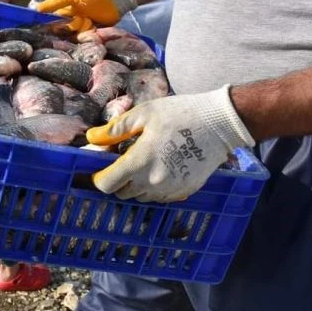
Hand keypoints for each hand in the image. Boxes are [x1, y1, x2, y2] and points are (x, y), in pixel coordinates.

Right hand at [36, 0, 137, 31]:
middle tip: (79, 18)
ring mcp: (82, 31)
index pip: (52, 23)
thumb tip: (36, 9)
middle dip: (69, 27)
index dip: (50, 26)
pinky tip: (94, 27)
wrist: (115, 0)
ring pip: (74, 38)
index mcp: (65, 14)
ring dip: (81, 29)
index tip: (48, 28)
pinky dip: (89, 35)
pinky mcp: (92, 37)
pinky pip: (85, 41)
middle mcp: (71, 24)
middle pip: (63, 33)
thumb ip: (54, 2)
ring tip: (90, 20)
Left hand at [88, 86, 254, 201]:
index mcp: (140, 162)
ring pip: (141, 196)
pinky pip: (160, 196)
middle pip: (122, 193)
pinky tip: (161, 167)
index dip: (99, 178)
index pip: (107, 184)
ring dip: (136, 185)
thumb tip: (92, 138)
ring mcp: (170, 189)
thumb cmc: (180, 114)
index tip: (100, 168)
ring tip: (144, 162)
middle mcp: (153, 182)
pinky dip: (154, 186)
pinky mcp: (184, 191)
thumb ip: (115, 129)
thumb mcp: (143, 114)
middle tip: (123, 161)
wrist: (220, 123)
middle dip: (117, 180)